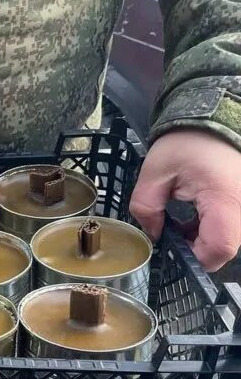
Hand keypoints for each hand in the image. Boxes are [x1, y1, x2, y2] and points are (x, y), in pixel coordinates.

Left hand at [130, 130, 240, 271]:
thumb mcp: (155, 172)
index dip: (194, 258)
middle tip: (170, 238)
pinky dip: (210, 231)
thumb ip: (147, 207)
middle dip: (195, 251)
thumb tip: (152, 234)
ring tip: (179, 227)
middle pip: (225, 248)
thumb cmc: (186, 142)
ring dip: (202, 241)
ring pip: (229, 241)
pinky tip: (191, 220)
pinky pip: (230, 229)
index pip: (219, 248)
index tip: (170, 251)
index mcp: (225, 199)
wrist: (212, 119)